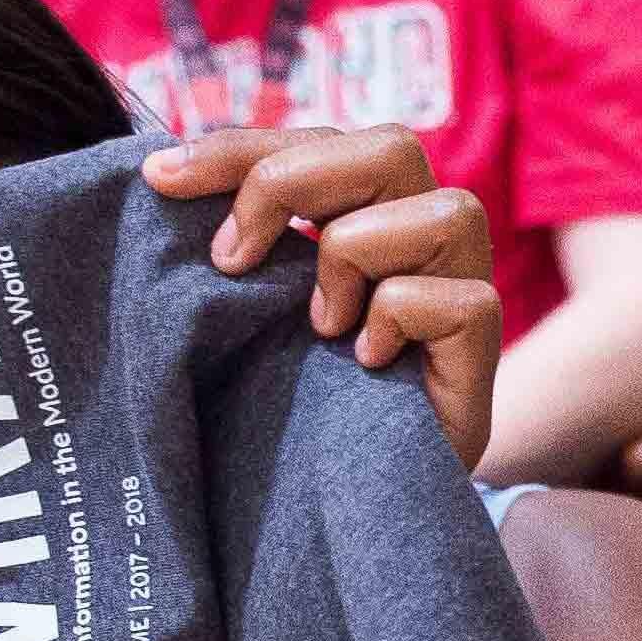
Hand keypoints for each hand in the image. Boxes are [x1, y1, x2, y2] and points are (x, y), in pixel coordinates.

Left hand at [144, 125, 502, 471]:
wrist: (348, 498)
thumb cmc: (296, 397)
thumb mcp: (253, 304)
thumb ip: (237, 239)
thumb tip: (161, 175)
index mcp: (370, 212)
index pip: (317, 142)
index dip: (239, 148)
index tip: (157, 180)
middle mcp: (425, 237)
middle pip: (392, 147)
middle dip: (292, 183)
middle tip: (231, 259)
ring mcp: (464, 286)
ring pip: (444, 212)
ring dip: (355, 257)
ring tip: (317, 324)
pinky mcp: (483, 347)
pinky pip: (455, 301)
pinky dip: (395, 322)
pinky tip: (363, 362)